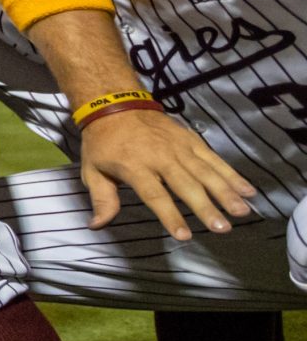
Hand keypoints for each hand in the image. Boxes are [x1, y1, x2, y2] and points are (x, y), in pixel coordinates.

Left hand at [79, 108, 254, 240]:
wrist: (116, 104)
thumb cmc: (103, 143)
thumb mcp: (92, 171)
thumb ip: (102, 199)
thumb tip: (97, 225)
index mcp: (135, 166)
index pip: (156, 195)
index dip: (170, 216)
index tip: (184, 235)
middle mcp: (161, 157)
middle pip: (187, 185)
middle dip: (206, 207)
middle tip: (222, 228)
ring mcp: (180, 147)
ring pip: (206, 172)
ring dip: (226, 192)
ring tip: (242, 211)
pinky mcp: (192, 140)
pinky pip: (214, 159)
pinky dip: (231, 174)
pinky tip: (247, 189)